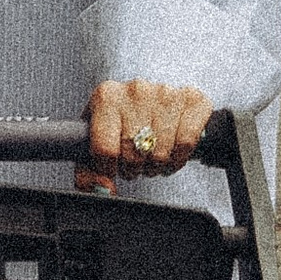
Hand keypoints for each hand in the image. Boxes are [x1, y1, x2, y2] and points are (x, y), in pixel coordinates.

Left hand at [80, 79, 213, 190]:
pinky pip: (186, 143)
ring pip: (160, 151)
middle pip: (132, 153)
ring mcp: (165, 93)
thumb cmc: (119, 126)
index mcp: (106, 97)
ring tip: (151, 157)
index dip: (108, 168)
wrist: (152, 104)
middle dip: (133, 167)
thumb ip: (88, 174)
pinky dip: (178, 158)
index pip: (104, 149)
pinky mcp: (192, 99)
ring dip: (156, 165)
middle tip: (134, 162)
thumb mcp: (95, 146)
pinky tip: (171, 154)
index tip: (112, 166)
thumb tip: (105, 189)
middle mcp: (136, 90)